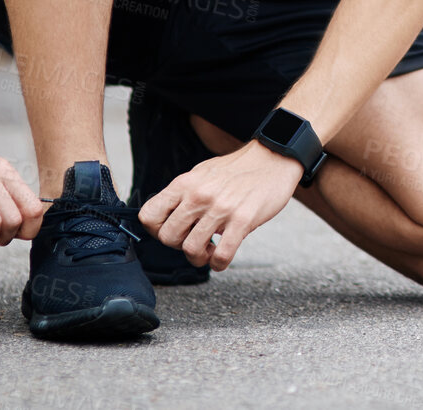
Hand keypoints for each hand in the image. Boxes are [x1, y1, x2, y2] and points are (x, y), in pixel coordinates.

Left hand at [138, 142, 302, 271]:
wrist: (273, 159)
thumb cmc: (237, 169)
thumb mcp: (202, 173)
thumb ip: (183, 194)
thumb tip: (166, 218)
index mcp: (185, 183)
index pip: (149, 216)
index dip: (155, 230)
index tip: (171, 231)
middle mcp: (199, 195)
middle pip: (168, 237)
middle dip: (178, 246)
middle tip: (193, 241)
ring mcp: (221, 208)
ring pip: (191, 250)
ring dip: (199, 258)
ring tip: (209, 251)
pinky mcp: (243, 220)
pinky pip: (221, 255)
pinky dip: (219, 264)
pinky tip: (222, 258)